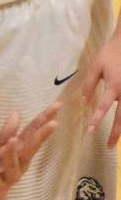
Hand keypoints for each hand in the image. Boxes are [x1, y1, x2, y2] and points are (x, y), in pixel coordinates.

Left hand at [0, 104, 58, 199]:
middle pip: (30, 148)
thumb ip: (6, 132)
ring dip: (12, 154)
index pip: (32, 132)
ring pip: (13, 166)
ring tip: (13, 141)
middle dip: (40, 137)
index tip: (57, 105)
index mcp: (19, 150)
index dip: (44, 119)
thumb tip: (16, 113)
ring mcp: (8, 176)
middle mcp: (19, 162)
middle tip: (53, 124)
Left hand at [81, 31, 120, 147]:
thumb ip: (89, 85)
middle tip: (109, 147)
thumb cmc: (112, 52)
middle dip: (115, 133)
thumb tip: (83, 102)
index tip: (89, 131)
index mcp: (113, 86)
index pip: (104, 107)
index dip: (96, 119)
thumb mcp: (96, 66)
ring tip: (116, 141)